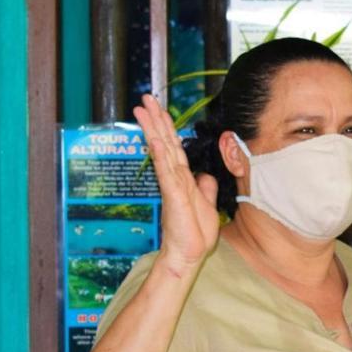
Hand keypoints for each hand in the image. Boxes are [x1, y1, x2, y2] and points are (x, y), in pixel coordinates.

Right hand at [132, 94, 219, 272]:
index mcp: (182, 178)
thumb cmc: (195, 232)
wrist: (190, 253)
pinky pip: (165, 171)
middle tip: (145, 98)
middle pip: (165, 143)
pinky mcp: (173, 195)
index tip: (158, 109)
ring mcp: (172, 185)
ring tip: (144, 109)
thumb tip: (205, 174)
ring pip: (162, 151)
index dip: (167, 128)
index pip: (174, 147)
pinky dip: (160, 154)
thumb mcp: (207, 204)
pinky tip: (154, 138)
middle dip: (156, 119)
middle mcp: (174, 178)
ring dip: (154, 128)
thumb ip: (205, 188)